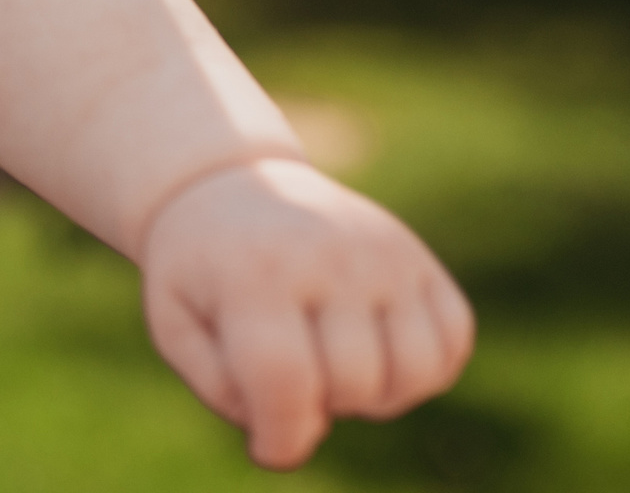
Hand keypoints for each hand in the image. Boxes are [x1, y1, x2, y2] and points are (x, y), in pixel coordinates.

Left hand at [138, 157, 473, 469]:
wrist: (231, 186)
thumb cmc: (201, 270)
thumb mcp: (175, 322)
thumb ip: (223, 387)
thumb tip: (296, 431)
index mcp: (256, 272)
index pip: (286, 381)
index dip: (281, 438)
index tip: (265, 444)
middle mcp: (328, 255)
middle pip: (354, 384)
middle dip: (321, 408)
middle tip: (290, 377)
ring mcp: (382, 251)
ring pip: (417, 370)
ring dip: (377, 396)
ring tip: (334, 368)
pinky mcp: (418, 255)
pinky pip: (455, 338)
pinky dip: (425, 368)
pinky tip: (377, 352)